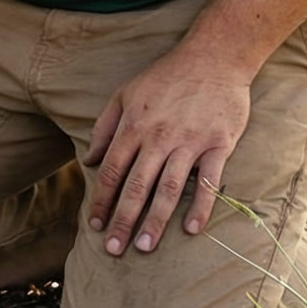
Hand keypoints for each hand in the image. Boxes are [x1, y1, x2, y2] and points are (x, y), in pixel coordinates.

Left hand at [84, 51, 253, 256]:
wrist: (214, 57)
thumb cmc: (165, 77)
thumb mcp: (124, 94)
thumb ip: (104, 128)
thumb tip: (87, 161)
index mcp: (133, 126)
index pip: (111, 171)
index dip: (101, 200)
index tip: (95, 225)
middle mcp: (159, 137)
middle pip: (136, 186)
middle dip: (122, 220)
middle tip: (113, 250)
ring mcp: (190, 141)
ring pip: (169, 188)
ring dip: (155, 220)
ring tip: (144, 246)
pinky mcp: (219, 144)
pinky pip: (209, 180)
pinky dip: (201, 205)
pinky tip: (191, 229)